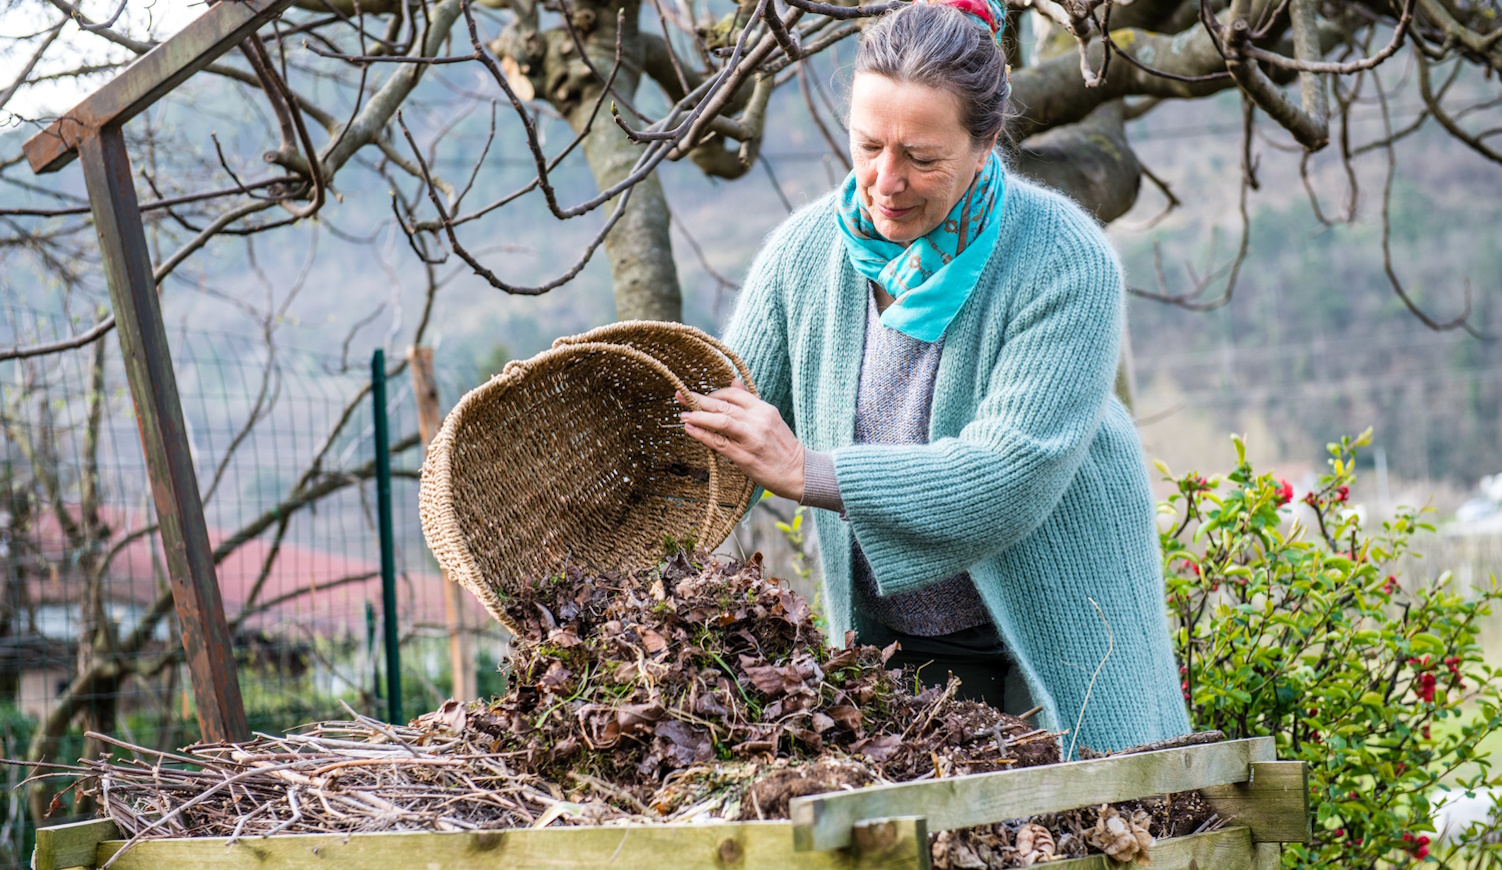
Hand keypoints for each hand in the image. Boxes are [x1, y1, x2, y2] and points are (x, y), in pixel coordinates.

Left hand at [677, 380, 804, 501]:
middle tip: (680, 395)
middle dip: (698, 400)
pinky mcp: (745, 457)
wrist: (799, 472)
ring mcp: (751, 438)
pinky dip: (702, 435)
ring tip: (683, 415)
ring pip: (721, 421)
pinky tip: (691, 430)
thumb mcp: (770, 419)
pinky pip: (719, 443)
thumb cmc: (782, 447)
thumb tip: (734, 382)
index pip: (734, 394)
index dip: (713, 393)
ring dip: (698, 417)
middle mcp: (758, 421)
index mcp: (764, 409)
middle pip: (723, 406)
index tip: (699, 396)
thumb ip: (751, 401)